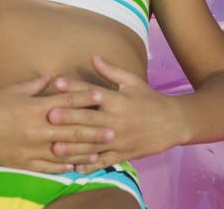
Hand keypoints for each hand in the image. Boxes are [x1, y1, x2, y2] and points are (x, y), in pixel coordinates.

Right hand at [0, 74, 113, 172]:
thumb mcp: (14, 90)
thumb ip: (36, 84)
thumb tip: (52, 75)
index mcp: (36, 107)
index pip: (67, 102)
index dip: (86, 99)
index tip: (103, 97)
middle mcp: (37, 128)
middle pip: (71, 129)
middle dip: (93, 130)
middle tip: (113, 130)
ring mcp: (30, 147)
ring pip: (63, 151)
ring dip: (83, 151)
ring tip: (99, 151)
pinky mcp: (22, 161)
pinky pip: (46, 166)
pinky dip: (62, 166)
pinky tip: (75, 166)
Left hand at [47, 56, 182, 172]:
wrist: (174, 122)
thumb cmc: (150, 99)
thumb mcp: (132, 82)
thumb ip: (111, 71)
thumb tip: (92, 56)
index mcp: (118, 100)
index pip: (93, 92)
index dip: (75, 87)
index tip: (57, 83)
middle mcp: (117, 120)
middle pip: (89, 118)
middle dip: (69, 118)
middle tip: (49, 115)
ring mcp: (119, 139)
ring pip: (93, 144)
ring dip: (74, 146)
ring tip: (55, 146)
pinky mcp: (123, 154)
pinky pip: (104, 161)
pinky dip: (90, 165)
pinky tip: (75, 167)